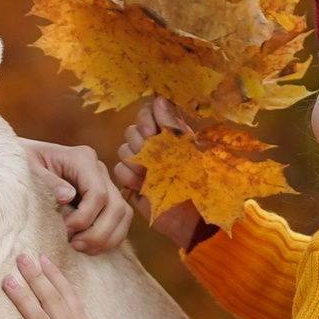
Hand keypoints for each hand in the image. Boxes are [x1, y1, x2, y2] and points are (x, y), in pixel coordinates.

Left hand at [22, 138, 134, 253]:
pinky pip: (120, 220)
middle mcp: (99, 169)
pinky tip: (89, 246)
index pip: (98, 193)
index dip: (84, 218)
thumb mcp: (28, 169)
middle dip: (98, 232)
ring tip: (82, 248)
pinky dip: (110, 237)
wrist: (22, 162)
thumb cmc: (22, 164)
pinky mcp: (105, 198)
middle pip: (116, 206)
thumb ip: (47, 181)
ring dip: (107, 237)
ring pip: (123, 215)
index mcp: (82, 158)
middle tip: (74, 245)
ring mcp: (105, 183)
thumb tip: (68, 196)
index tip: (64, 229)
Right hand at [111, 96, 204, 249]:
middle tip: (155, 161)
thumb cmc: (199, 184)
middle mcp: (154, 144)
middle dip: (141, 144)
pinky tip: (143, 187)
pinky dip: (129, 178)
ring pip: (123, 150)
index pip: (148, 111)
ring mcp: (141, 162)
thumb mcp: (189, 152)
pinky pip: (119, 169)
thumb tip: (159, 98)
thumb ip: (172, 126)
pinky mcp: (131, 180)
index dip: (145, 119)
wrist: (193, 220)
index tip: (151, 132)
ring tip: (151, 177)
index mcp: (171, 133)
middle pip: (132, 130)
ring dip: (136, 163)